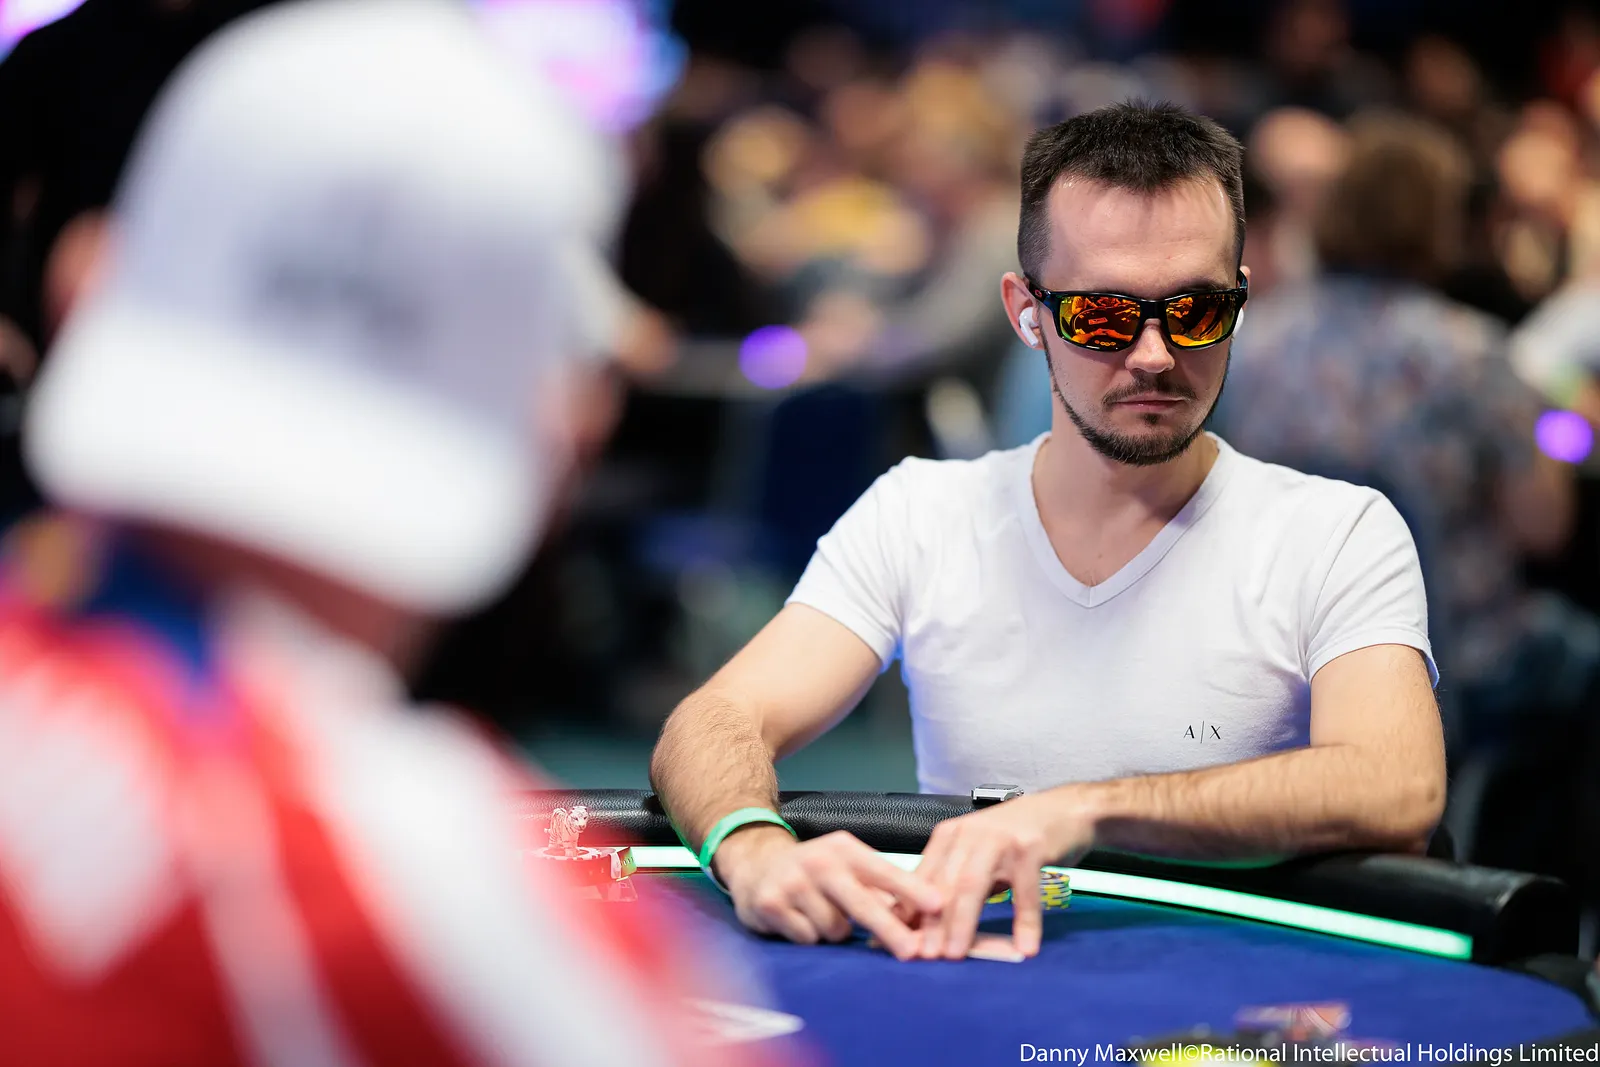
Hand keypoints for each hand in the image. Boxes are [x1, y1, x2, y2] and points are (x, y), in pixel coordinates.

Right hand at [715, 825, 944, 959]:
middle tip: (912, 952)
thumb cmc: (813, 871)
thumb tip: (919, 916)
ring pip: (834, 928)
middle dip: (889, 929)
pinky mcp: (772, 904)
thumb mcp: (845, 866)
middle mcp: (819, 861)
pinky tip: (799, 920)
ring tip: (822, 915)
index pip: (885, 871)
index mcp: (844, 848)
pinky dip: (809, 936)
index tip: (938, 905)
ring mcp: (793, 882)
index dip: (912, 889)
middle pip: (862, 903)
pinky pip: (807, 937)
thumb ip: (878, 888)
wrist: (754, 864)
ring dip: (835, 932)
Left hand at [914, 792, 1096, 960]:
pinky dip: (1025, 921)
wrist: (1065, 808)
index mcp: (950, 836)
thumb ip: (955, 885)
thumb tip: (924, 927)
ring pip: (973, 884)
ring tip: (957, 954)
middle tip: (925, 956)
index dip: (909, 912)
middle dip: (932, 923)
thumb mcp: (977, 856)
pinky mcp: (1031, 848)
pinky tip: (1025, 946)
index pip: (923, 878)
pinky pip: (1025, 890)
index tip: (901, 943)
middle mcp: (970, 834)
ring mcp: (1000, 839)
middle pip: (944, 883)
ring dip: (963, 921)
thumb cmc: (1016, 838)